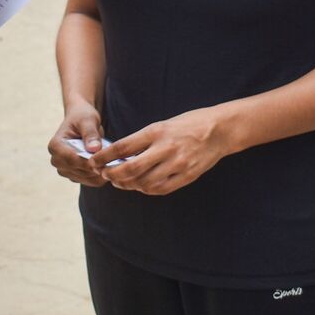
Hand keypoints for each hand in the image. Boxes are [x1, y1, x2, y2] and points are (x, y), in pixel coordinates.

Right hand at [48, 100, 106, 187]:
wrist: (81, 122)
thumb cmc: (83, 117)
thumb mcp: (87, 120)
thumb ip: (90, 133)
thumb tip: (94, 149)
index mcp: (55, 146)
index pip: (71, 159)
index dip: (89, 161)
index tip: (105, 158)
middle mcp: (57, 161)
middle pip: (79, 171)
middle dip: (97, 166)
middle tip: (114, 159)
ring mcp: (65, 170)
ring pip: (87, 179)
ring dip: (101, 171)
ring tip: (113, 160)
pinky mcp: (75, 176)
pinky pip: (91, 181)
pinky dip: (102, 175)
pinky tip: (110, 165)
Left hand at [93, 107, 228, 195]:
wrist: (219, 130)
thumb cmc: (188, 124)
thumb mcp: (162, 124)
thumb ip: (142, 140)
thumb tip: (120, 155)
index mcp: (156, 131)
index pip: (122, 147)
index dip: (104, 157)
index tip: (94, 162)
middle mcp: (165, 148)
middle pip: (130, 169)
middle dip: (112, 175)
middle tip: (105, 175)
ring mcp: (177, 164)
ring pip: (144, 183)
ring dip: (128, 185)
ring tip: (121, 182)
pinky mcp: (187, 176)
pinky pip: (160, 189)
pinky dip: (146, 189)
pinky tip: (141, 185)